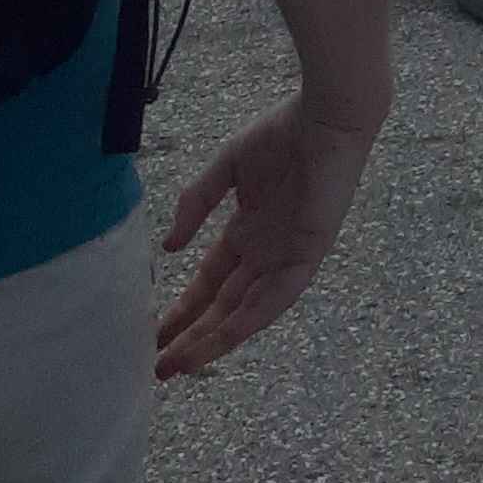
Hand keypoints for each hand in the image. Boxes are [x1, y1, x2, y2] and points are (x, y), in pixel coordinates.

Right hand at [154, 98, 382, 379]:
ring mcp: (286, 256)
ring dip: (214, 339)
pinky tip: (224, 338)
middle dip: (192, 337)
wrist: (327, 115)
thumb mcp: (227, 168)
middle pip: (223, 306)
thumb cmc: (283, 133)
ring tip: (180, 365)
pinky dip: (251, 318)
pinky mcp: (308, 253)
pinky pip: (279, 296)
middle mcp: (265, 252)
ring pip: (247, 311)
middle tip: (160, 368)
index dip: (183, 310)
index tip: (154, 335)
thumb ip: (196, 204)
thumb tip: (170, 248)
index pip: (209, 283)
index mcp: (247, 233)